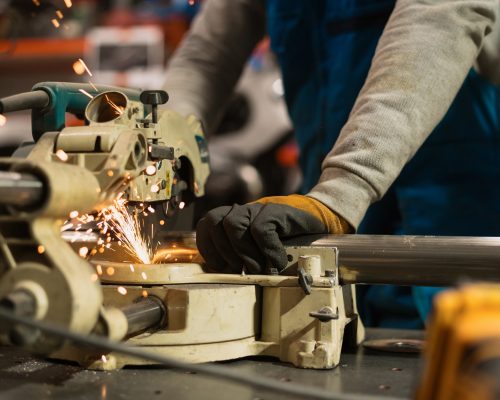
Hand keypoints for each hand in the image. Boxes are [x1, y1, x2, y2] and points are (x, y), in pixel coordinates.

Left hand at [196, 194, 351, 273]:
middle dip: (224, 252)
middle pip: (214, 222)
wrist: (319, 222)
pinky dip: (267, 250)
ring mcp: (259, 209)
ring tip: (259, 267)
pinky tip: (278, 260)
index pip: (206, 226)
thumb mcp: (260, 252)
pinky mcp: (277, 211)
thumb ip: (241, 257)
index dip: (209, 248)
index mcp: (234, 219)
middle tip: (242, 271)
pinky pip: (261, 229)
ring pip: (233, 224)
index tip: (222, 268)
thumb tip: (224, 277)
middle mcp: (244, 211)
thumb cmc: (287, 243)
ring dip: (244, 252)